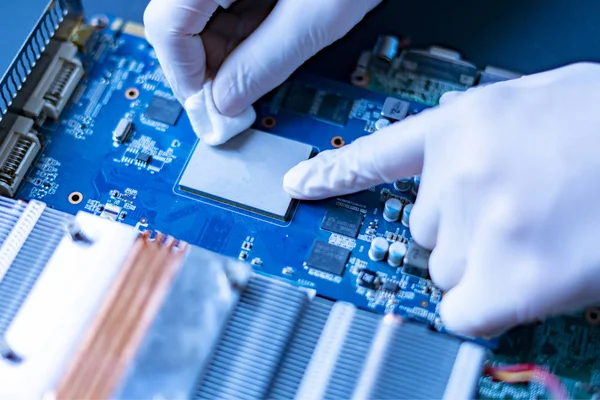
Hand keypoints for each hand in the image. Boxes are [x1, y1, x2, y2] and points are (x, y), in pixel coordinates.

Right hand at [144, 0, 380, 143]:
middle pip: (177, 21)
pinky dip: (239, 27)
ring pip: (197, 13)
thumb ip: (264, 63)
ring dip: (224, 50)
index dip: (186, 77)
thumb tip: (226, 101)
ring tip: (260, 69)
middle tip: (235, 99)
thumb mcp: (315, 17)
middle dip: (206, 67)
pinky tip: (265, 40)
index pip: (166, 27)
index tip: (211, 107)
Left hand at [283, 63, 599, 335]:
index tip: (297, 183)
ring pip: (447, 271)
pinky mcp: (506, 278)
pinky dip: (486, 308)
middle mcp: (458, 172)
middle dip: (462, 234)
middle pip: (422, 231)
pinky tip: (524, 285)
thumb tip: (453, 171)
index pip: (376, 154)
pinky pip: (462, 312)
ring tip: (540, 242)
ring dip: (485, 267)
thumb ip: (482, 138)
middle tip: (517, 218)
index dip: (332, 172)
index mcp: (464, 123)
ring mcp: (478, 225)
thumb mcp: (536, 108)